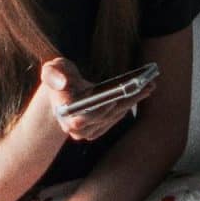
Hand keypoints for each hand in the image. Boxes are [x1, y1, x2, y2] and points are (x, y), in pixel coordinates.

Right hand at [41, 57, 155, 141]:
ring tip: (148, 86)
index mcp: (62, 113)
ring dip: (132, 101)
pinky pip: (116, 117)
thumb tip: (63, 83)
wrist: (60, 92)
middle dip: (125, 101)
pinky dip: (129, 104)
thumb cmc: (57, 77)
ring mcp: (88, 131)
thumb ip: (53, 74)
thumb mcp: (50, 69)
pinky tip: (142, 91)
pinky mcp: (99, 129)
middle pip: (104, 117)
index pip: (79, 121)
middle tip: (144, 87)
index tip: (112, 100)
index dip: (97, 112)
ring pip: (114, 117)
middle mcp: (75, 128)